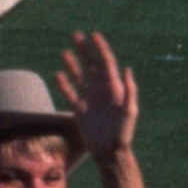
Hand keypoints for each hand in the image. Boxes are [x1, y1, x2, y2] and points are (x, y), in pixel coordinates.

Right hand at [60, 28, 136, 156]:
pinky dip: (64, 85)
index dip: (100, 49)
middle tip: (76, 36)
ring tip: (64, 51)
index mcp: (114, 88)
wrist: (110, 152)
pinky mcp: (80, 111)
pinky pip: (70, 94)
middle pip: (91, 66)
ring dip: (72, 64)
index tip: (94, 35)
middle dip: (84, 50)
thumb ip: (129, 90)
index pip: (106, 63)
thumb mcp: (130, 111)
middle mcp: (101, 91)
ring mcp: (90, 100)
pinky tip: (58, 75)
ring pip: (79, 77)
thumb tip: (126, 69)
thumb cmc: (123, 132)